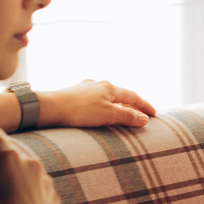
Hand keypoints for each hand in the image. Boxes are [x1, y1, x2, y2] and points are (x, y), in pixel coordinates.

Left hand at [40, 78, 155, 128]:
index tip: (154, 114)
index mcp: (110, 87)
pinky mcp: (73, 94)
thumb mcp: (107, 115)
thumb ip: (127, 117)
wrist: (49, 107)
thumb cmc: (79, 111)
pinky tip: (97, 112)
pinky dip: (102, 107)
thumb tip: (144, 119)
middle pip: (120, 95)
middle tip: (140, 115)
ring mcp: (85, 88)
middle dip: (131, 105)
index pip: (133, 96)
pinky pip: (94, 100)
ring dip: (116, 106)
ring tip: (120, 115)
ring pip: (106, 97)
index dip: (144, 106)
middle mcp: (98, 84)